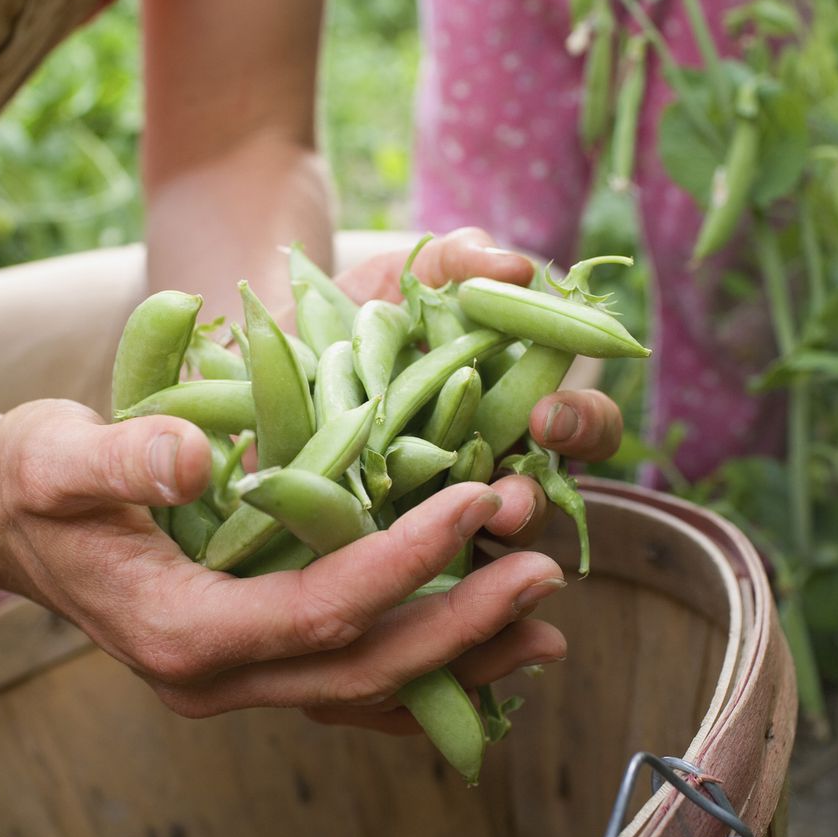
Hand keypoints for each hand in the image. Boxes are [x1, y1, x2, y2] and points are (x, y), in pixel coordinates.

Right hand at [0, 400, 567, 718]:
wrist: (9, 518)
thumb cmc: (30, 479)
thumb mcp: (52, 454)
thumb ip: (118, 458)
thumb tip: (194, 456)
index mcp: (176, 631)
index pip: (316, 611)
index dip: (401, 561)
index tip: (472, 500)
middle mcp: (214, 677)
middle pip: (360, 669)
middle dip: (460, 626)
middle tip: (543, 573)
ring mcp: (236, 679)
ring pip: (367, 689)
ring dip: (460, 661)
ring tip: (546, 625)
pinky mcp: (253, 659)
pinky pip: (350, 682)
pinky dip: (421, 672)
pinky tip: (483, 651)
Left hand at [335, 226, 625, 546]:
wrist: (257, 355)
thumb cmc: (348, 315)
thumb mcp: (398, 278)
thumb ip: (458, 262)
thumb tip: (518, 266)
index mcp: (506, 410)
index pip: (573, 427)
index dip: (580, 424)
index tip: (548, 415)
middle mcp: (481, 470)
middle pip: (539, 499)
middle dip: (533, 499)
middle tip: (507, 500)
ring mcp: (431, 518)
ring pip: (476, 548)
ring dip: (469, 545)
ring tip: (454, 537)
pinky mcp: (373, 552)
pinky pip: (406, 574)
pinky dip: (413, 568)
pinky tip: (396, 563)